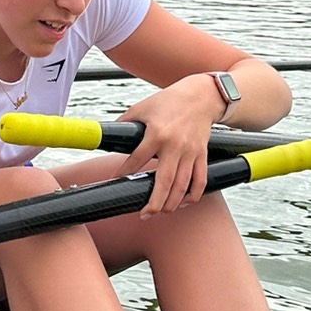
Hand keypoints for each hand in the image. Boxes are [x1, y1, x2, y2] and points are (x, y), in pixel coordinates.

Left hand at [117, 74, 221, 215]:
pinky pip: (200, 181)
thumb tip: (109, 134)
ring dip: (172, 203)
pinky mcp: (202, 155)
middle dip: (155, 202)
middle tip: (145, 214)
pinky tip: (183, 202)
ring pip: (183, 185)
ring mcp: (190, 152)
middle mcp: (174, 145)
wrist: (201, 96)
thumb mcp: (143, 107)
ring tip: (161, 211)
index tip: (116, 180)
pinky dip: (193, 196)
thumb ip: (125, 121)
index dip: (124, 172)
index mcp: (157, 133)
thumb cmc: (170, 101)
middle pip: (165, 181)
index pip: (137, 159)